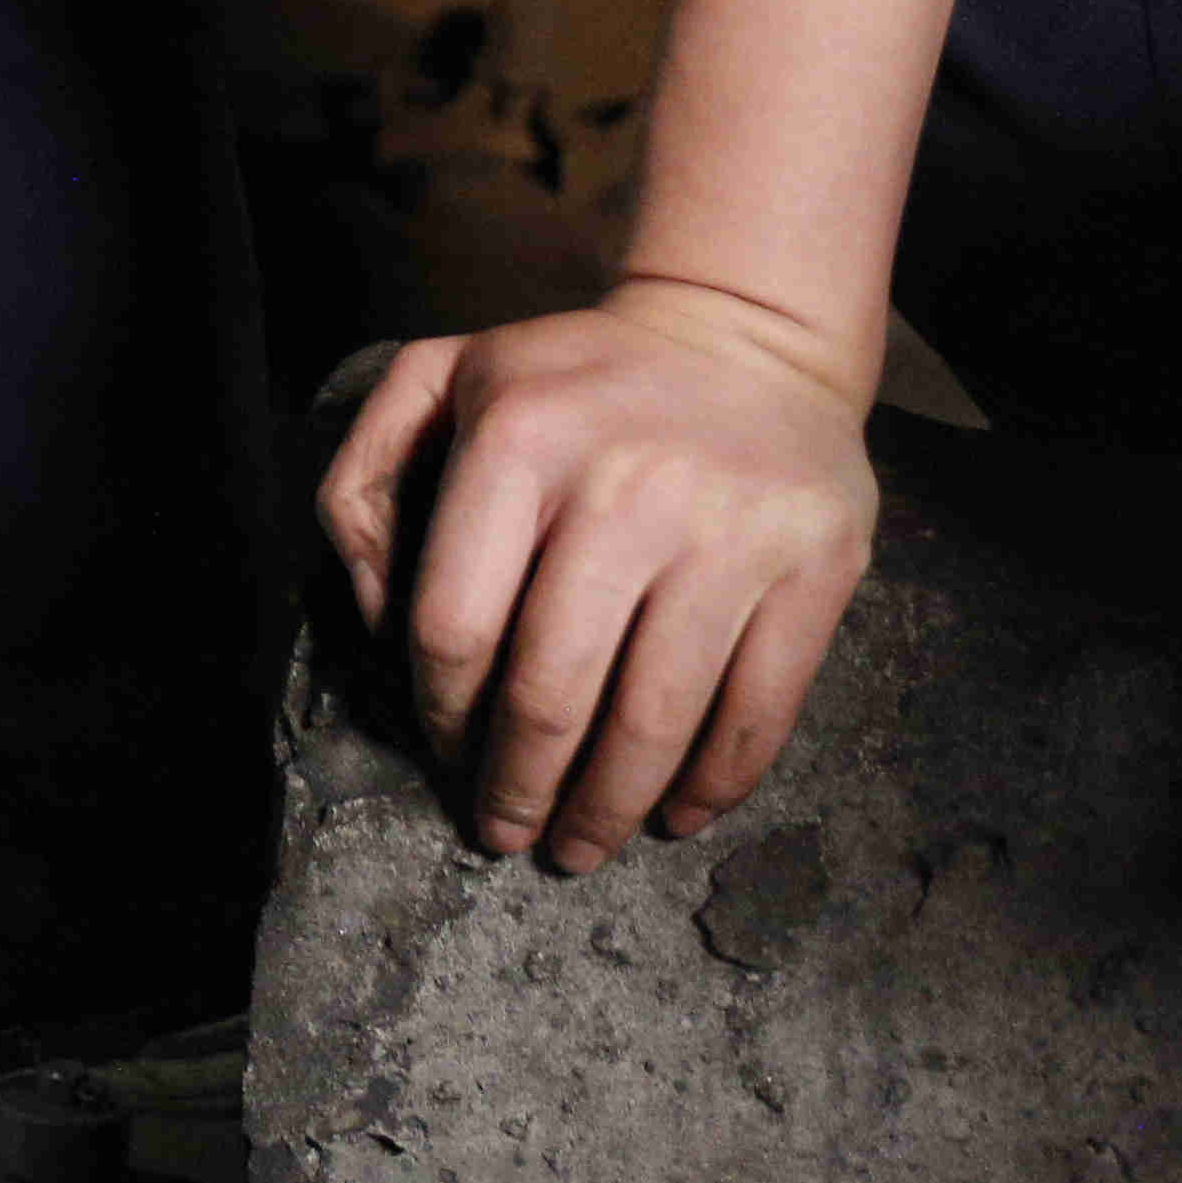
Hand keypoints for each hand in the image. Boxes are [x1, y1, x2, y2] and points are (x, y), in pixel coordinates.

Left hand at [314, 278, 878, 872]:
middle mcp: (624, 484)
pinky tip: (678, 815)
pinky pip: (758, 708)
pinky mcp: (816, 566)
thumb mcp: (438, 384)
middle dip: (520, 786)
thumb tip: (374, 620)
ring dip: (609, 806)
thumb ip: (365, 484)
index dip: (442, 711)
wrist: (744, 336)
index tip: (447, 751)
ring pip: (656, 718)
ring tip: (580, 846)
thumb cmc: (570, 381)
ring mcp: (729, 531)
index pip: (455, 621)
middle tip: (505, 834)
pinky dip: (715, 784)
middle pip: (553, 688)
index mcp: (518, 438)